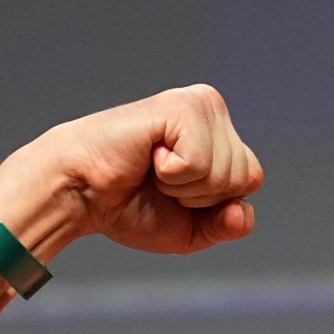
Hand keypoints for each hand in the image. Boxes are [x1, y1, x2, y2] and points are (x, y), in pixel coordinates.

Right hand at [0, 84, 263, 255]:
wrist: (82, 193)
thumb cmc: (130, 206)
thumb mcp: (192, 229)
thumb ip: (227, 224)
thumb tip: (242, 212)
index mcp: (219, 133)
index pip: (250, 181)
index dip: (213, 204)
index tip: (174, 191)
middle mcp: (212, 110)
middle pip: (245, 177)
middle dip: (200, 196)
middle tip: (160, 180)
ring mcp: (198, 104)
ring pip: (225, 173)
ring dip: (184, 186)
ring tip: (153, 168)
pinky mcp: (181, 107)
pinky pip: (201, 164)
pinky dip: (173, 175)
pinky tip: (149, 157)